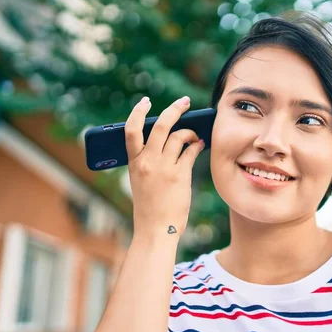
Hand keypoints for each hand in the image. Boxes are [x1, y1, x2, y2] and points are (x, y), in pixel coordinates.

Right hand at [125, 96, 204, 237]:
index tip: (146, 102)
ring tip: (195, 135)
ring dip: (190, 132)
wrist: (155, 229)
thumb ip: (148, 161)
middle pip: (160, 125)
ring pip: (178, 136)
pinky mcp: (180, 175)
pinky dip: (197, 145)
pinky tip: (200, 144)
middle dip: (174, 109)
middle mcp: (147, 161)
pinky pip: (191, 151)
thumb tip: (168, 140)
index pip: (131, 130)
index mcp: (134, 162)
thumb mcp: (141, 181)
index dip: (138, 112)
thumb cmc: (150, 206)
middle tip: (184, 102)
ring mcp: (163, 167)